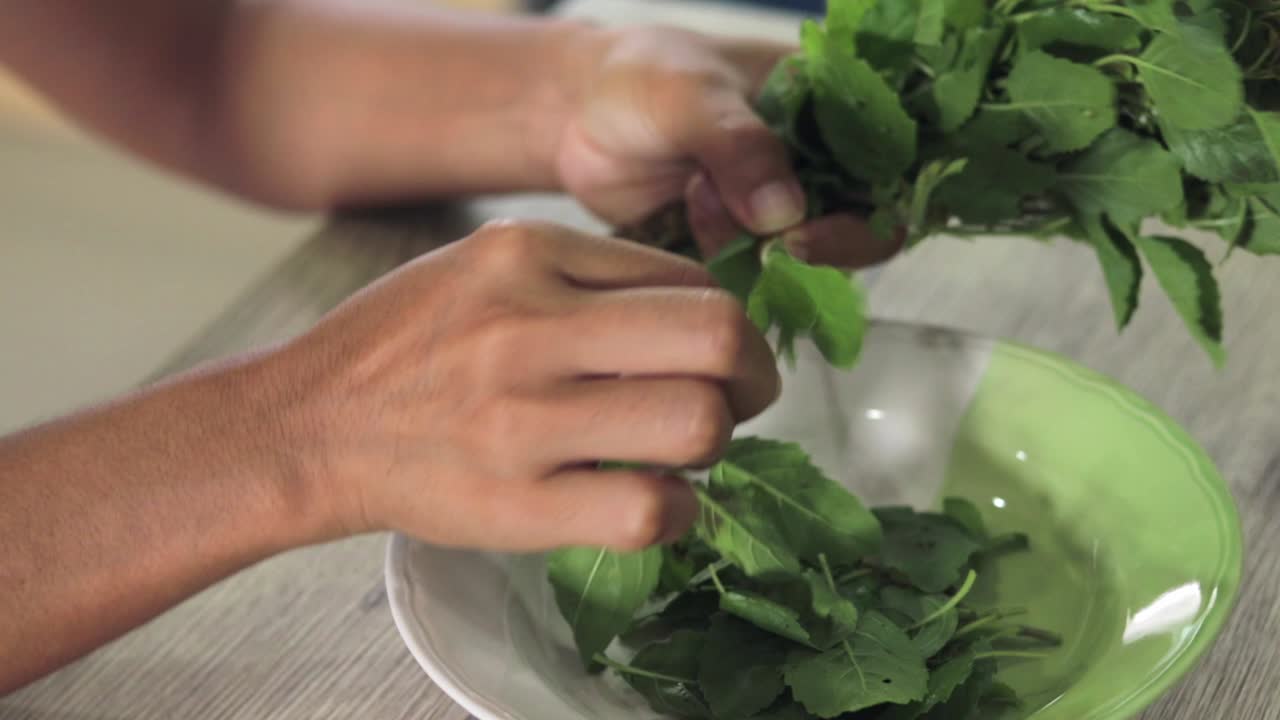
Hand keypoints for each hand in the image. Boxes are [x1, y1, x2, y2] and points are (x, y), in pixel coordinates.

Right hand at [271, 220, 779, 551]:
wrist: (306, 424)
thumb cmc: (404, 346)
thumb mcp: (482, 266)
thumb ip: (585, 274)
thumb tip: (702, 311)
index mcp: (527, 254)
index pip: (691, 281)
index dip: (728, 325)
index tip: (716, 357)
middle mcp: (526, 327)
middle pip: (717, 339)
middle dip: (754, 376)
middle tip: (737, 398)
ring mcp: (520, 420)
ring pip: (697, 423)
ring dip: (715, 442)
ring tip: (684, 451)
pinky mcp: (512, 504)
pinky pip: (648, 508)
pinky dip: (676, 509)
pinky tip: (654, 500)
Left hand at [556, 26, 902, 266]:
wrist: (577, 117)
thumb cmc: (640, 80)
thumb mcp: (689, 95)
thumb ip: (739, 145)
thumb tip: (788, 212)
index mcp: (833, 102)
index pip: (892, 165)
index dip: (868, 209)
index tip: (808, 235)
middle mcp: (823, 158)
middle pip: (864, 226)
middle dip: (814, 244)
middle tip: (761, 244)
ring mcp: (786, 204)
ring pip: (814, 258)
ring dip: (762, 251)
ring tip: (697, 201)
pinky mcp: (749, 242)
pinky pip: (767, 276)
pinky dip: (735, 267)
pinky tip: (690, 221)